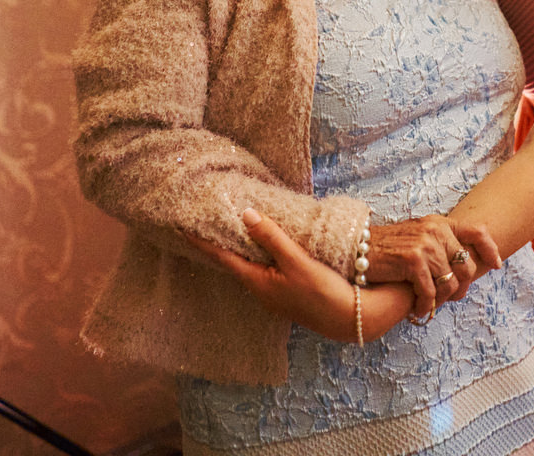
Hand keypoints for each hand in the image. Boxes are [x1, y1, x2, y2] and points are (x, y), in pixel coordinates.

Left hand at [187, 209, 409, 341]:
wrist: (352, 319)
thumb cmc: (323, 292)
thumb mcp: (297, 261)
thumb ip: (271, 238)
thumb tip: (245, 214)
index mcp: (258, 283)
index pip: (223, 258)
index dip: (203, 242)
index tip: (182, 227)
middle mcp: (261, 290)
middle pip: (233, 262)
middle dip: (219, 243)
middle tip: (204, 222)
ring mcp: (275, 293)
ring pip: (250, 265)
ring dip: (239, 248)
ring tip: (230, 228)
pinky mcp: (289, 291)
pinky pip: (265, 268)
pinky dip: (258, 254)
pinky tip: (264, 245)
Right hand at [366, 215, 501, 313]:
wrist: (356, 249)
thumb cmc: (388, 249)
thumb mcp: (418, 238)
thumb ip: (440, 245)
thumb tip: (466, 270)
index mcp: (439, 223)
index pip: (477, 232)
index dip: (490, 250)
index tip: (496, 265)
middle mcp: (435, 230)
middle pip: (466, 267)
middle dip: (460, 288)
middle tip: (447, 300)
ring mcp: (425, 245)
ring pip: (450, 283)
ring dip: (441, 300)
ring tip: (429, 305)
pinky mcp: (413, 261)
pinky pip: (431, 292)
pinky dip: (426, 306)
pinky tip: (418, 310)